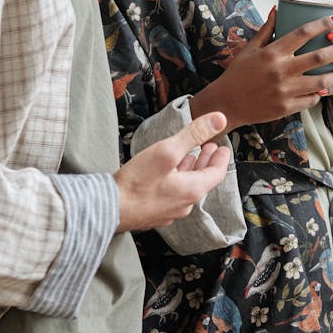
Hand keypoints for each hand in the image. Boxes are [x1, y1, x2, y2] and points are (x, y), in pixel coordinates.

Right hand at [114, 111, 231, 230]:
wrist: (108, 209)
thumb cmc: (137, 181)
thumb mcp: (167, 151)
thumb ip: (194, 134)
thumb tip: (219, 119)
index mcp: (192, 190)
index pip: (217, 174)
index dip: (221, 159)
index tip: (223, 148)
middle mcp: (184, 204)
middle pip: (202, 181)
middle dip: (206, 162)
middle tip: (210, 148)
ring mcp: (168, 211)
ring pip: (186, 188)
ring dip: (191, 170)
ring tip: (191, 156)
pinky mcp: (154, 213)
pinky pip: (172, 194)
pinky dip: (176, 180)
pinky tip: (168, 174)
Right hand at [190, 8, 332, 130]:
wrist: (226, 104)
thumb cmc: (237, 74)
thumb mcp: (250, 49)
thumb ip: (267, 30)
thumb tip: (277, 9)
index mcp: (273, 52)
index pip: (303, 33)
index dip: (323, 25)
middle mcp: (281, 70)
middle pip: (319, 56)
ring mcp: (285, 90)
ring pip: (321, 81)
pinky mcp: (287, 107)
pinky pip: (311, 99)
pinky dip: (321, 93)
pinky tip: (331, 87)